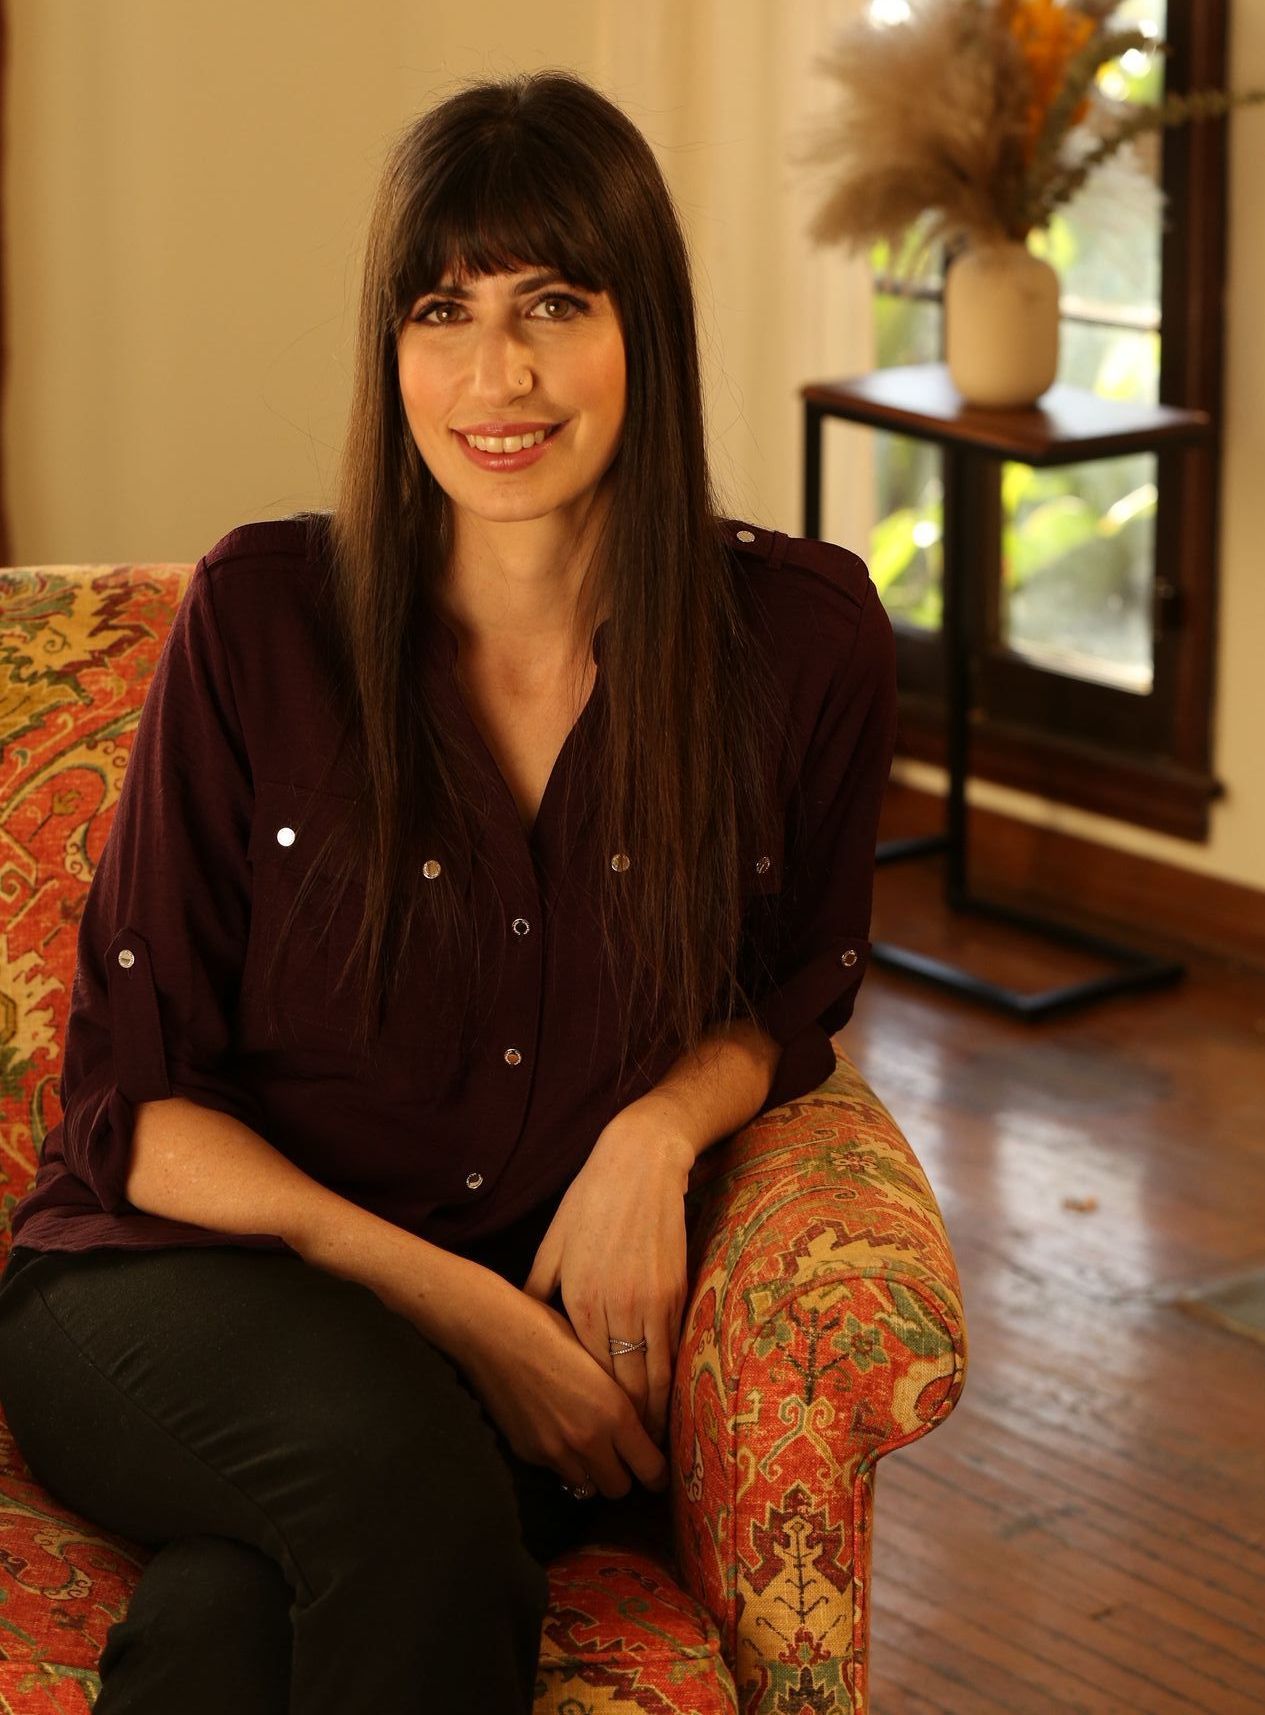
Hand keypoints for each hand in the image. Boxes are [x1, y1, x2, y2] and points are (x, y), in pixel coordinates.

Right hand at [459, 1286, 668, 1499]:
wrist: (492, 1332)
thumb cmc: (550, 1328)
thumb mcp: (599, 1358)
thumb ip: (621, 1397)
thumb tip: (641, 1421)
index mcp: (614, 1413)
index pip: (650, 1469)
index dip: (658, 1474)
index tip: (659, 1471)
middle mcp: (587, 1440)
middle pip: (620, 1489)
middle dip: (625, 1476)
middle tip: (623, 1457)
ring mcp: (554, 1451)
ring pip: (587, 1487)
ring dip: (592, 1472)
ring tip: (590, 1446)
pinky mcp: (528, 1453)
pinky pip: (556, 1470)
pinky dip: (563, 1460)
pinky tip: (557, 1430)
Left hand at [520, 1110, 692, 1448]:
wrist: (640, 1162)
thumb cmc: (589, 1202)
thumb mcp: (552, 1246)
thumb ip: (539, 1294)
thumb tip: (526, 1328)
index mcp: (579, 1301)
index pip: (586, 1375)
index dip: (594, 1414)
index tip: (595, 1443)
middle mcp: (615, 1308)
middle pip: (623, 1386)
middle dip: (629, 1430)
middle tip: (632, 1466)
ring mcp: (650, 1301)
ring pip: (654, 1375)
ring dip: (655, 1415)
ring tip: (656, 1449)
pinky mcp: (676, 1290)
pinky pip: (674, 1348)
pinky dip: (673, 1381)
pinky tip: (672, 1402)